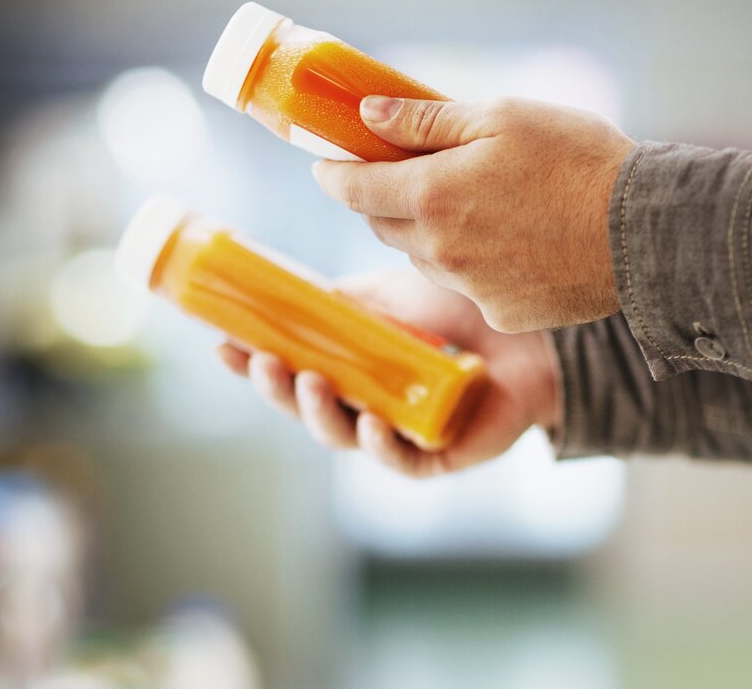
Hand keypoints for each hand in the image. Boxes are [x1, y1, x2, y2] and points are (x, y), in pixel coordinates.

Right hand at [216, 271, 561, 478]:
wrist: (530, 334)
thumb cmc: (457, 311)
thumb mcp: (390, 294)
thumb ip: (345, 299)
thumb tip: (292, 291)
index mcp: (349, 366)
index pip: (290, 369)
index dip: (253, 362)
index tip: (221, 345)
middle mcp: (366, 401)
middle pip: (307, 409)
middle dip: (277, 390)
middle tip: (265, 364)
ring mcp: (398, 430)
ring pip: (343, 436)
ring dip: (320, 414)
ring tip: (311, 383)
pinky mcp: (437, 456)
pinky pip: (400, 460)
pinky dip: (381, 445)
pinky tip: (370, 426)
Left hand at [311, 95, 635, 332]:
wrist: (648, 229)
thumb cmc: (578, 160)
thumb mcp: (500, 118)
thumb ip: (423, 121)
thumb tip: (366, 117)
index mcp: (431, 194)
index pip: (352, 189)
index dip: (332, 175)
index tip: (324, 165)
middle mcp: (439, 250)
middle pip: (382, 226)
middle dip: (382, 200)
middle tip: (403, 175)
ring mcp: (469, 288)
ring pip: (423, 257)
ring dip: (428, 232)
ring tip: (473, 204)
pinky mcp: (502, 313)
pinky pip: (467, 286)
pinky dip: (472, 264)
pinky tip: (512, 241)